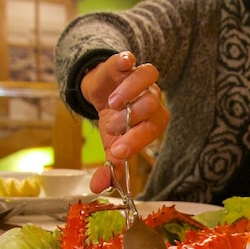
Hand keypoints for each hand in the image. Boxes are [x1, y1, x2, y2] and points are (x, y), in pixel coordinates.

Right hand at [81, 52, 169, 192]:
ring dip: (130, 90)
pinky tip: (121, 65)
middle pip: (152, 105)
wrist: (103, 94)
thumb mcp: (111, 145)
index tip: (116, 152)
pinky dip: (126, 61)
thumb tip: (97, 189)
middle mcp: (151, 99)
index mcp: (151, 122)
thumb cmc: (115, 123)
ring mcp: (140, 79)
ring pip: (148, 78)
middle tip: (111, 126)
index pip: (151, 131)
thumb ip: (109, 167)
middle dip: (131, 118)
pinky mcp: (126, 63)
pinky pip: (131, 59)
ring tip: (112, 103)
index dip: (135, 142)